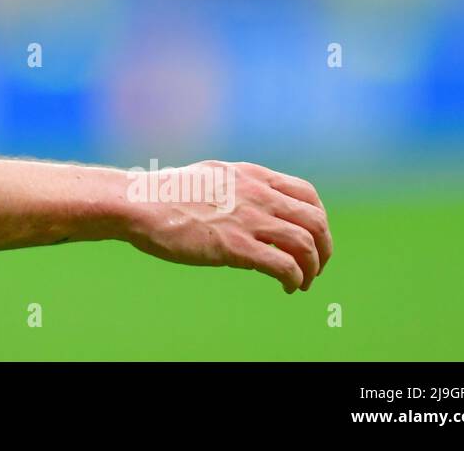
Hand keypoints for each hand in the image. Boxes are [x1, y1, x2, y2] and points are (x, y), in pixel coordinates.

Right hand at [125, 160, 333, 292]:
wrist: (139, 203)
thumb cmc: (165, 194)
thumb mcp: (210, 177)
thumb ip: (236, 188)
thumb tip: (247, 205)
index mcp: (251, 176)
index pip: (306, 193)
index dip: (317, 218)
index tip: (311, 236)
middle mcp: (257, 194)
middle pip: (315, 220)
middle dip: (323, 247)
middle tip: (316, 266)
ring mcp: (248, 219)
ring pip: (306, 245)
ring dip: (312, 268)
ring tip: (303, 282)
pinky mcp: (236, 247)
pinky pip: (284, 265)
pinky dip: (294, 279)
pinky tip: (287, 287)